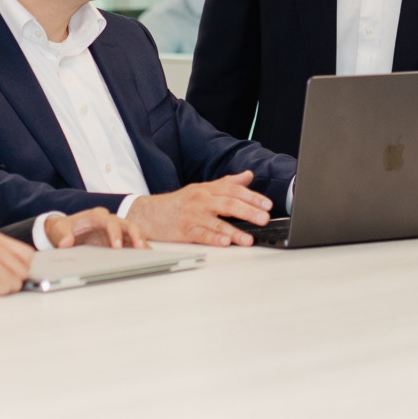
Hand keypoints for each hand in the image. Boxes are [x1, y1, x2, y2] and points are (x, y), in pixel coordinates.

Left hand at [43, 208, 143, 250]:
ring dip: (141, 241)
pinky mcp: (118, 239)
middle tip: (139, 248)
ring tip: (147, 254)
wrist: (64, 231)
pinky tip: (147, 257)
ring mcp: (115, 230)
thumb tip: (67, 243)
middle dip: (135, 235)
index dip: (115, 232)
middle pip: (127, 224)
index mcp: (95, 217)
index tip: (116, 246)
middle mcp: (108, 221)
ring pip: (133, 232)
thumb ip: (61, 235)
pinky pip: (132, 242)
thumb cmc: (62, 229)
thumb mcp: (57, 230)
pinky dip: (140, 248)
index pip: (109, 221)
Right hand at [127, 175, 271, 246]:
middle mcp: (201, 200)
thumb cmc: (180, 202)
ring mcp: (193, 215)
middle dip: (248, 211)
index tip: (267, 205)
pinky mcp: (184, 230)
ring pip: (216, 222)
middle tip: (264, 219)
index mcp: (208, 189)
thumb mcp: (203, 188)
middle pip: (228, 204)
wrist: (150, 213)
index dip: (252, 197)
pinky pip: (201, 235)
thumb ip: (227, 183)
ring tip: (248, 239)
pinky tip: (225, 242)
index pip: (234, 190)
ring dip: (235, 231)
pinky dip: (214, 239)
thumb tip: (247, 176)